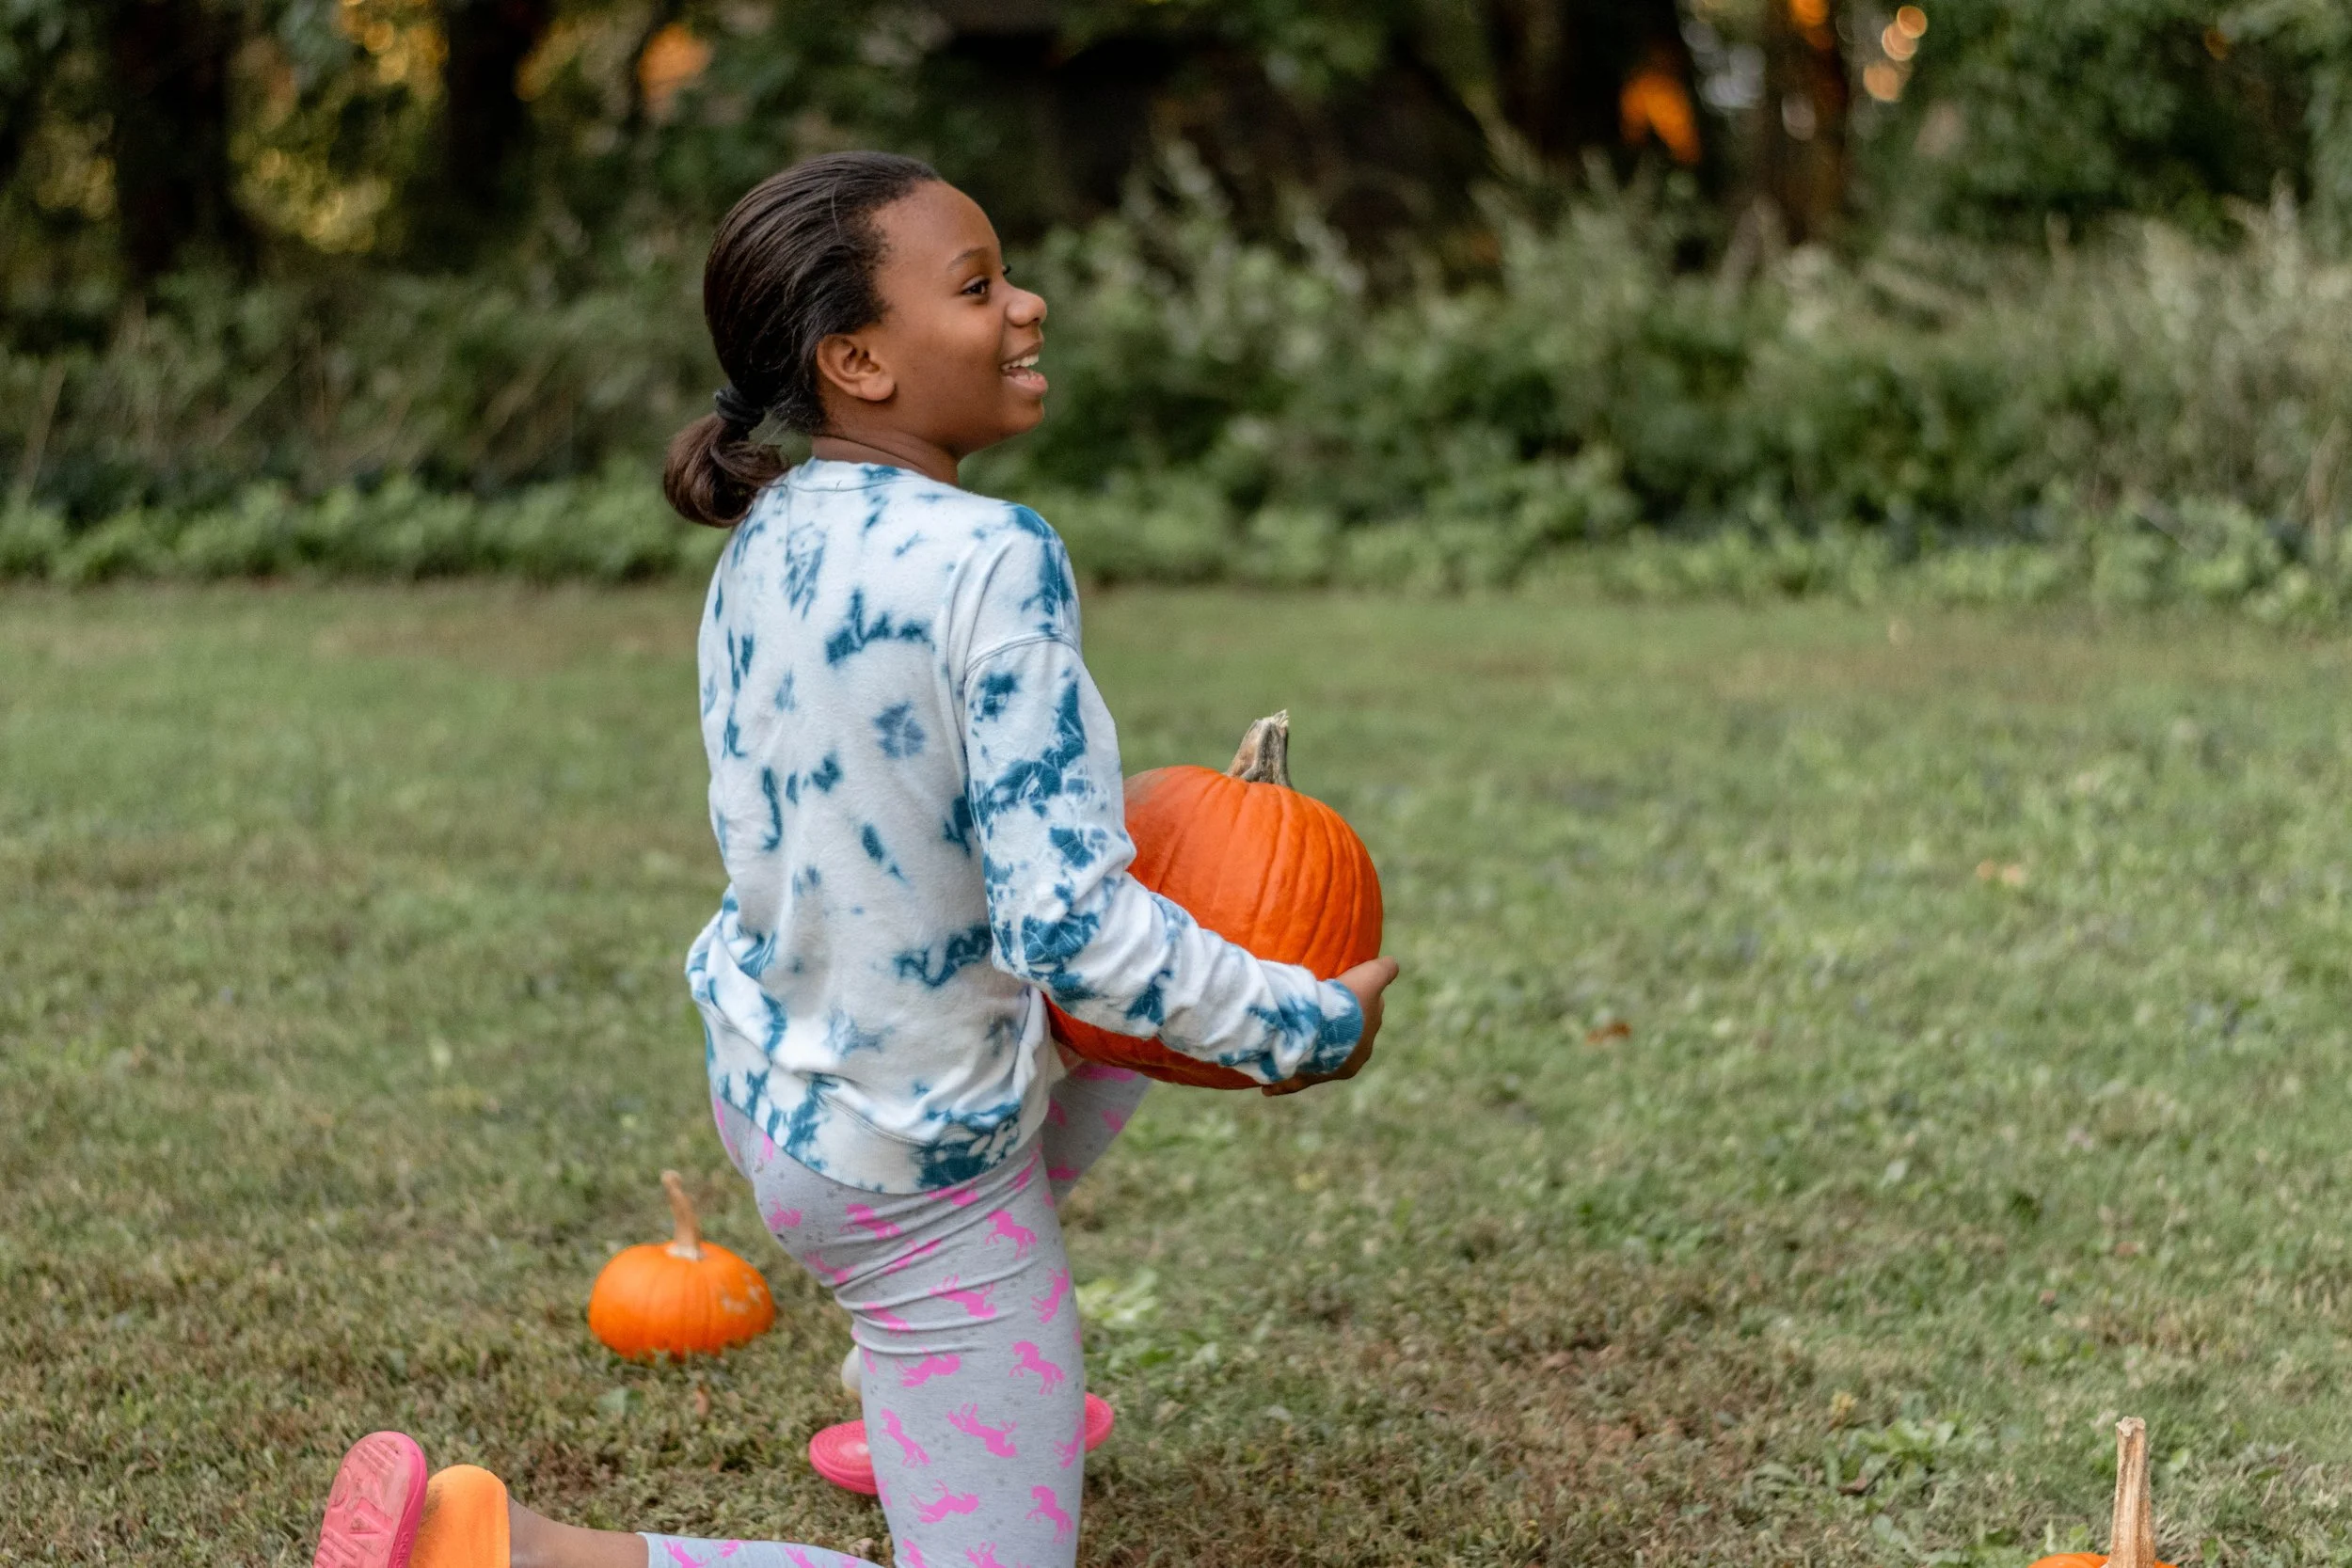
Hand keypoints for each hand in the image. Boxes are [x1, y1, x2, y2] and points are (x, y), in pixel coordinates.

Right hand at [1262, 956, 1398, 1096]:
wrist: (1322, 1026)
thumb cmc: (1349, 1003)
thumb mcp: (1372, 977)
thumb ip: (1385, 970)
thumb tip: (1391, 964)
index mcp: (1365, 1047)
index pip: (1363, 1026)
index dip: (1354, 1009)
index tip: (1341, 996)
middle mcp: (1347, 1063)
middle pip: (1339, 1044)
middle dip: (1332, 1033)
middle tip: (1317, 1013)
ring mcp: (1323, 1072)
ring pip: (1313, 1061)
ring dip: (1305, 1054)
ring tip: (1292, 1042)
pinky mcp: (1300, 1077)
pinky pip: (1289, 1082)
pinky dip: (1279, 1083)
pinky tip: (1268, 1087)